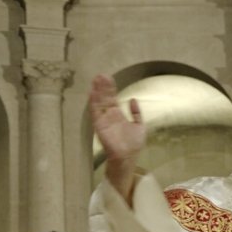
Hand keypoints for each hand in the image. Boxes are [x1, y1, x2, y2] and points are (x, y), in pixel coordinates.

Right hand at [89, 75, 144, 202]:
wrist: (128, 157)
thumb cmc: (133, 143)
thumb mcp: (139, 125)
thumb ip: (136, 113)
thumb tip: (133, 99)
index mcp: (117, 115)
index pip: (112, 98)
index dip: (110, 88)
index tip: (107, 77)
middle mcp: (109, 116)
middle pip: (105, 98)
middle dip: (103, 87)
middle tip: (100, 74)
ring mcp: (103, 120)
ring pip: (99, 103)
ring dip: (97, 92)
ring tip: (96, 79)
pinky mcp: (99, 126)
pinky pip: (95, 113)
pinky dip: (94, 103)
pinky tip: (92, 93)